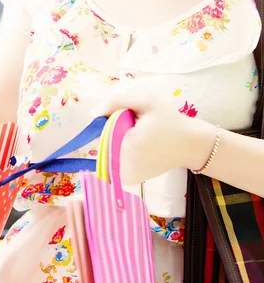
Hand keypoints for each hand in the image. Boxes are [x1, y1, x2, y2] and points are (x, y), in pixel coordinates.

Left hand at [92, 88, 214, 184]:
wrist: (190, 145)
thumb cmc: (169, 121)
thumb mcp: (145, 102)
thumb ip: (116, 102)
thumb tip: (92, 114)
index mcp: (128, 147)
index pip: (103, 131)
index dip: (114, 121)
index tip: (132, 119)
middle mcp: (124, 167)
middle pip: (104, 142)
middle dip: (115, 131)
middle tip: (139, 127)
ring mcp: (126, 176)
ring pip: (108, 151)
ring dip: (118, 142)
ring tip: (142, 137)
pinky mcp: (130, 180)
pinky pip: (115, 161)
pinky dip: (122, 152)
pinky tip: (141, 147)